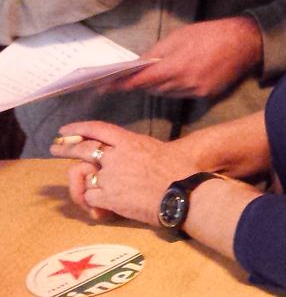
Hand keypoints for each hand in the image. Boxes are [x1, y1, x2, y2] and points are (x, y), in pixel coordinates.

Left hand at [50, 122, 198, 225]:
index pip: (98, 129)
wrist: (182, 192)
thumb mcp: (157, 150)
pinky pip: (90, 198)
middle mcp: (116, 156)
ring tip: (80, 188)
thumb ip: (138, 151)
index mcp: (130, 142)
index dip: (79, 128)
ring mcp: (110, 177)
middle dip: (65, 148)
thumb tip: (131, 156)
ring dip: (83, 183)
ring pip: (84, 177)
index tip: (65, 130)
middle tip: (54, 149)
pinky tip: (99, 206)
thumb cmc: (180, 170)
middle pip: (83, 149)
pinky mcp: (109, 198)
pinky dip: (92, 202)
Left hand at [106, 16, 262, 97]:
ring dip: (156, 86)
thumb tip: (138, 64)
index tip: (102, 87)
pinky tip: (176, 78)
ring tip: (152, 76)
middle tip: (124, 79)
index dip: (120, 84)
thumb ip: (157, 52)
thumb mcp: (180, 36)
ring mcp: (196, 91)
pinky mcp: (207, 95)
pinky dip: (175, 88)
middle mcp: (185, 83)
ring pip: (166, 94)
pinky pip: (182, 94)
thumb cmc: (211, 33)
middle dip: (139, 84)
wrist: (246, 41)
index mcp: (176, 66)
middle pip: (152, 89)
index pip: (140, 80)